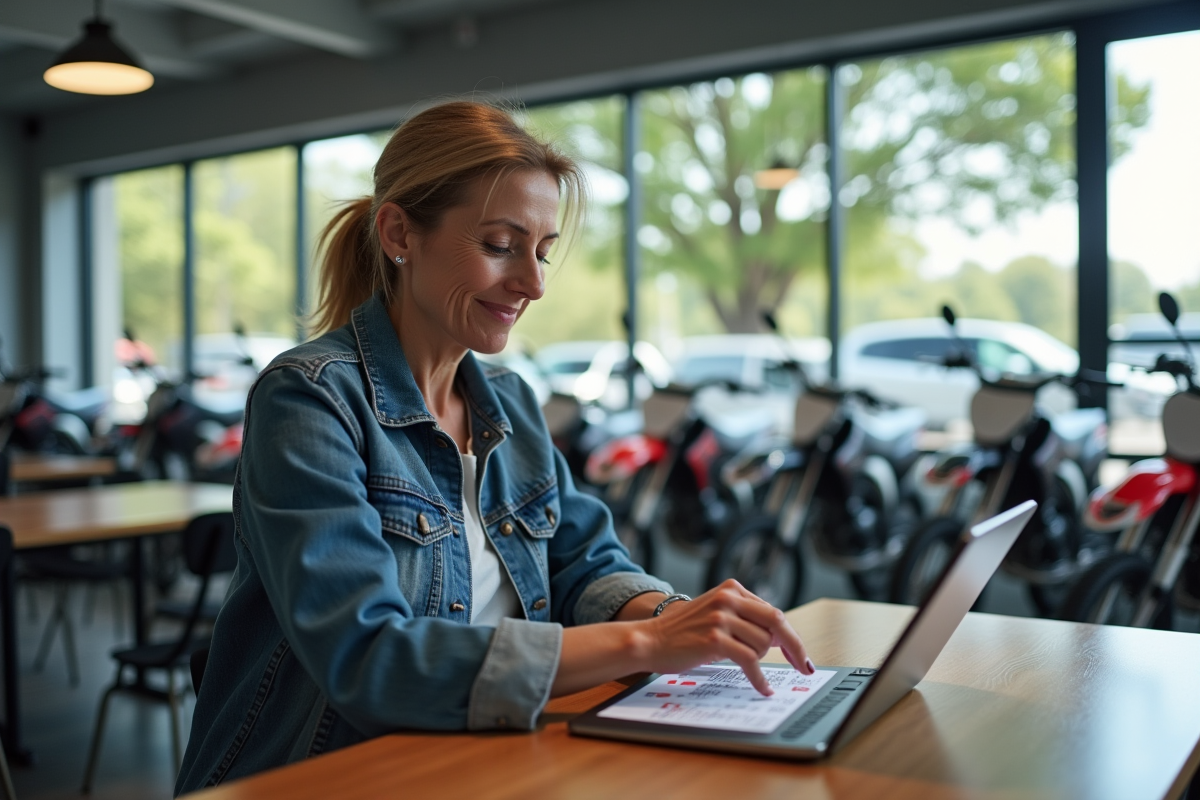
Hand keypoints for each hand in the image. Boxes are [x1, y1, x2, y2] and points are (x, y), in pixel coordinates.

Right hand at [636, 579, 813, 694]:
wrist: (650, 639)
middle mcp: (728, 598)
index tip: (801, 655)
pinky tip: (762, 687)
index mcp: (732, 589)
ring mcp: (721, 617)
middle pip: (777, 623)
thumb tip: (782, 638)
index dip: (791, 636)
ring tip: (743, 664)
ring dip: (759, 661)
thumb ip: (745, 618)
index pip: (773, 612)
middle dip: (795, 648)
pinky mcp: (715, 638)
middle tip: (804, 668)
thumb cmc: (684, 632)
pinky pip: (750, 661)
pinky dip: (759, 678)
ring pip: (762, 644)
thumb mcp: (716, 614)